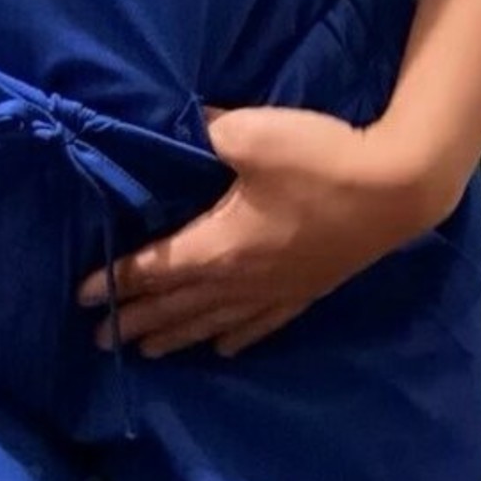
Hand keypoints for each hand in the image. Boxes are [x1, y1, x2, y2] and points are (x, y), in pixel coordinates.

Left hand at [77, 104, 456, 357]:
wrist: (397, 189)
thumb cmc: (320, 161)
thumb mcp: (250, 134)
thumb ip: (204, 131)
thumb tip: (178, 127)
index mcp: (220, 245)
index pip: (155, 269)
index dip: (117, 281)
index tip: (83, 296)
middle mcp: (242, 278)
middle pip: (178, 305)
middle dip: (137, 320)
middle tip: (99, 339)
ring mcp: (277, 289)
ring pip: (214, 321)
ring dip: (176, 336)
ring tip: (146, 353)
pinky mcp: (307, 289)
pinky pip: (260, 324)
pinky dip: (234, 337)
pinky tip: (223, 349)